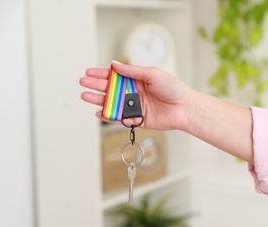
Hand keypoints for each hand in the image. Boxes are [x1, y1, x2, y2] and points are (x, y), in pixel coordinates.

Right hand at [80, 63, 194, 130]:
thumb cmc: (173, 89)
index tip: (89, 72)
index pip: (116, 76)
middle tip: (83, 83)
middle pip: (111, 89)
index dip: (101, 74)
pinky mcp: (137, 120)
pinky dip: (110, 116)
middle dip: (96, 86)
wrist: (185, 107)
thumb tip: (114, 65)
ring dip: (99, 100)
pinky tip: (100, 112)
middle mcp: (134, 92)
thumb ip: (132, 71)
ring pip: (113, 103)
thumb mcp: (152, 74)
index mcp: (137, 79)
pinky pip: (120, 118)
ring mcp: (135, 106)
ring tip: (86, 96)